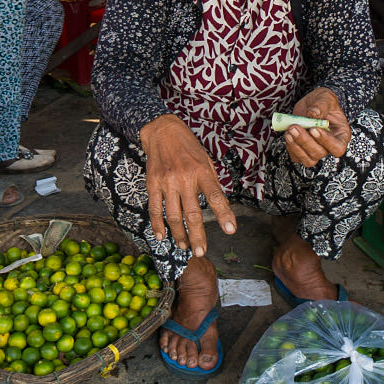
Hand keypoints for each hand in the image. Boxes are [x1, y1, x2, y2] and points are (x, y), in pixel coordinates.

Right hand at [140, 114, 235, 255]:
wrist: (162, 131)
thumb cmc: (189, 148)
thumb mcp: (206, 161)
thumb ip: (212, 183)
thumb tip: (221, 205)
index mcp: (202, 172)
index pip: (216, 196)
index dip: (224, 214)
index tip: (231, 230)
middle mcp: (185, 178)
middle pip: (192, 213)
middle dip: (197, 235)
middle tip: (200, 252)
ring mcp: (167, 182)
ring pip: (173, 215)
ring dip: (179, 234)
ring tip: (185, 246)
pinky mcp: (152, 183)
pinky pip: (154, 208)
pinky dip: (158, 224)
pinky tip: (162, 236)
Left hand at [283, 88, 350, 167]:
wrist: (312, 103)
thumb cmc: (324, 101)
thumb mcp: (325, 98)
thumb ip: (321, 105)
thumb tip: (312, 114)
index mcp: (341, 135)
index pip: (338, 148)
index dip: (326, 142)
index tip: (314, 129)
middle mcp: (329, 146)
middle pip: (320, 153)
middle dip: (305, 141)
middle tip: (295, 127)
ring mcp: (316, 150)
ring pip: (308, 159)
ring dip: (296, 147)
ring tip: (289, 131)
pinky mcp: (303, 150)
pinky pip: (296, 157)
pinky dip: (290, 148)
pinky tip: (287, 134)